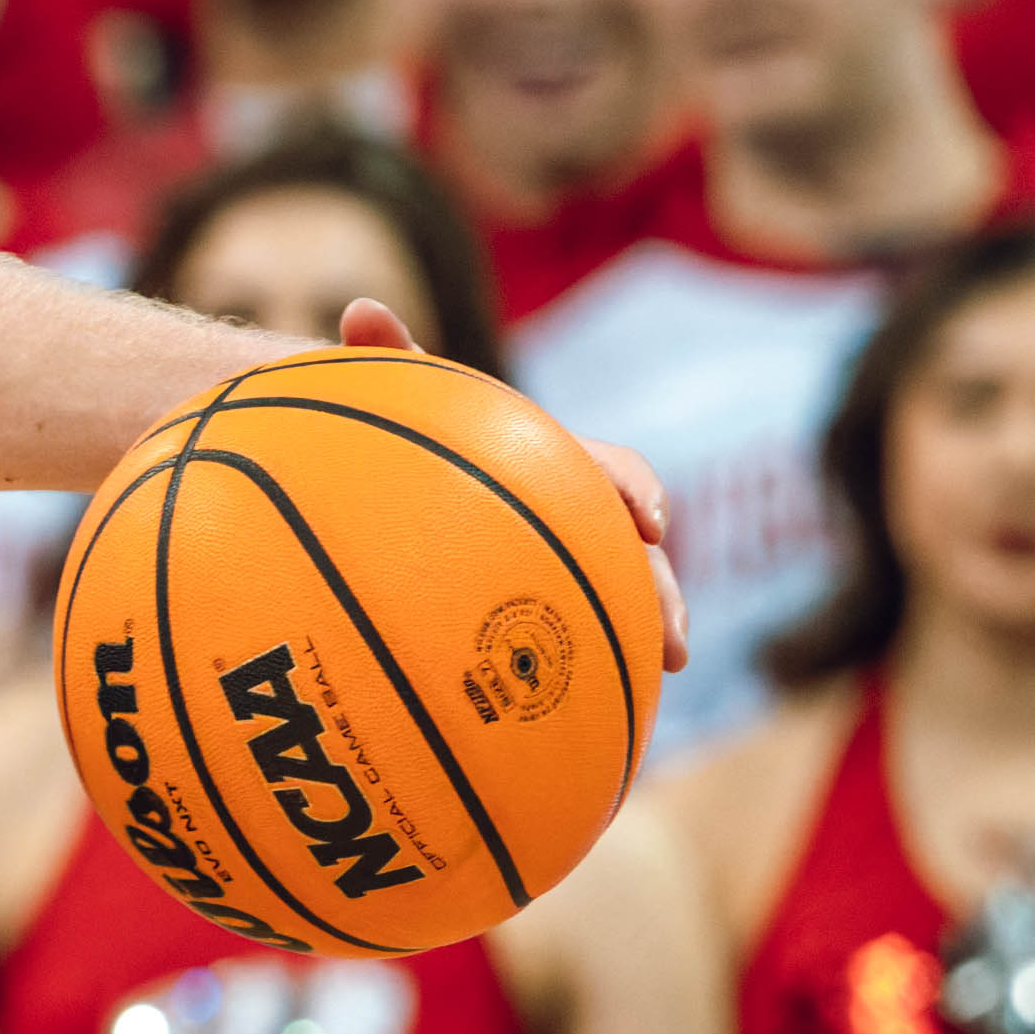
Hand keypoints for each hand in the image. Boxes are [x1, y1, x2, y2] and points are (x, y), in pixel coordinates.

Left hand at [338, 299, 688, 674]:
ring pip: (617, 607)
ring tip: (654, 686)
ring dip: (642, 642)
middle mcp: (571, 518)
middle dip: (663, 595)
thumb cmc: (408, 438)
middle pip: (636, 556)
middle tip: (674, 642)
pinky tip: (579, 728)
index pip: (612, 471)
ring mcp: (561, 569)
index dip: (636, 491)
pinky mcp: (536, 618)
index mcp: (554, 465)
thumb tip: (360, 305)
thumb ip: (389, 359)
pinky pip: (570, 648)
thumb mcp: (401, 401)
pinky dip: (583, 682)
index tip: (646, 518)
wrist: (401, 486)